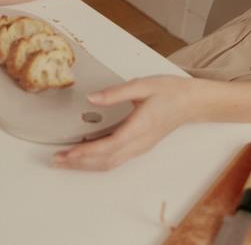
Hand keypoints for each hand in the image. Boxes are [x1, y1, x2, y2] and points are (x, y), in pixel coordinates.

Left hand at [53, 75, 194, 170]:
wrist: (192, 101)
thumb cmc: (171, 91)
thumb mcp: (143, 84)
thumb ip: (115, 93)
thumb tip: (92, 98)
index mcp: (141, 126)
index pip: (110, 145)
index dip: (87, 152)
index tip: (69, 152)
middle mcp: (141, 142)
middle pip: (107, 161)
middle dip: (80, 163)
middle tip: (58, 160)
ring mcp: (141, 147)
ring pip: (111, 163)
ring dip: (87, 165)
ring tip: (67, 161)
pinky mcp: (141, 146)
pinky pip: (117, 159)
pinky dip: (98, 161)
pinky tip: (88, 154)